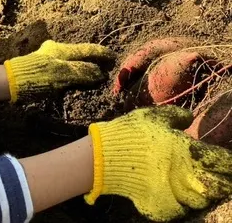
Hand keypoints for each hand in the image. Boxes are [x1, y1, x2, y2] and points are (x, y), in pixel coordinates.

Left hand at [4, 40, 112, 102]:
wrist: (11, 82)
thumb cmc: (37, 76)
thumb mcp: (62, 74)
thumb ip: (81, 72)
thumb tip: (99, 72)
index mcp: (61, 50)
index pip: (85, 49)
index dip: (99, 53)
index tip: (112, 56)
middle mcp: (56, 52)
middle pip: (79, 55)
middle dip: (93, 60)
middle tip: (107, 67)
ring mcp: (49, 60)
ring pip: (72, 62)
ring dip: (84, 68)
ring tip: (96, 75)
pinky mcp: (44, 70)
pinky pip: (65, 70)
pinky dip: (75, 74)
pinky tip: (78, 81)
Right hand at [87, 106, 231, 218]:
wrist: (106, 156)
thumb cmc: (132, 132)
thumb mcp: (154, 116)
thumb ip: (176, 116)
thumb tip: (191, 117)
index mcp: (187, 151)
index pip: (222, 161)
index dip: (229, 164)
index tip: (230, 164)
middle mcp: (186, 175)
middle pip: (219, 186)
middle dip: (223, 183)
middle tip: (221, 179)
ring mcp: (176, 193)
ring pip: (202, 200)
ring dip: (203, 193)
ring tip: (197, 185)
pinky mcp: (164, 207)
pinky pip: (182, 210)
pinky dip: (182, 204)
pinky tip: (177, 195)